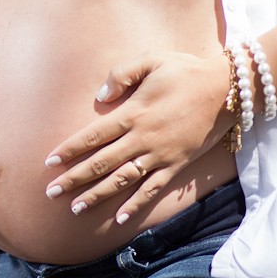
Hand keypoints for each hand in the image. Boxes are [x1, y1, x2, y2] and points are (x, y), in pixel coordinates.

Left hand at [43, 51, 235, 223]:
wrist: (228, 89)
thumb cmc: (185, 71)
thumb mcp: (151, 59)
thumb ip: (121, 74)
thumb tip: (100, 96)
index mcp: (133, 113)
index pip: (93, 136)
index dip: (69, 150)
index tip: (49, 162)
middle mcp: (143, 138)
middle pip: (101, 163)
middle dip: (74, 179)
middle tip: (51, 193)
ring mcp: (160, 155)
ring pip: (122, 180)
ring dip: (97, 195)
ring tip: (76, 208)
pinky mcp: (176, 165)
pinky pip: (153, 189)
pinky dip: (136, 204)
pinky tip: (120, 218)